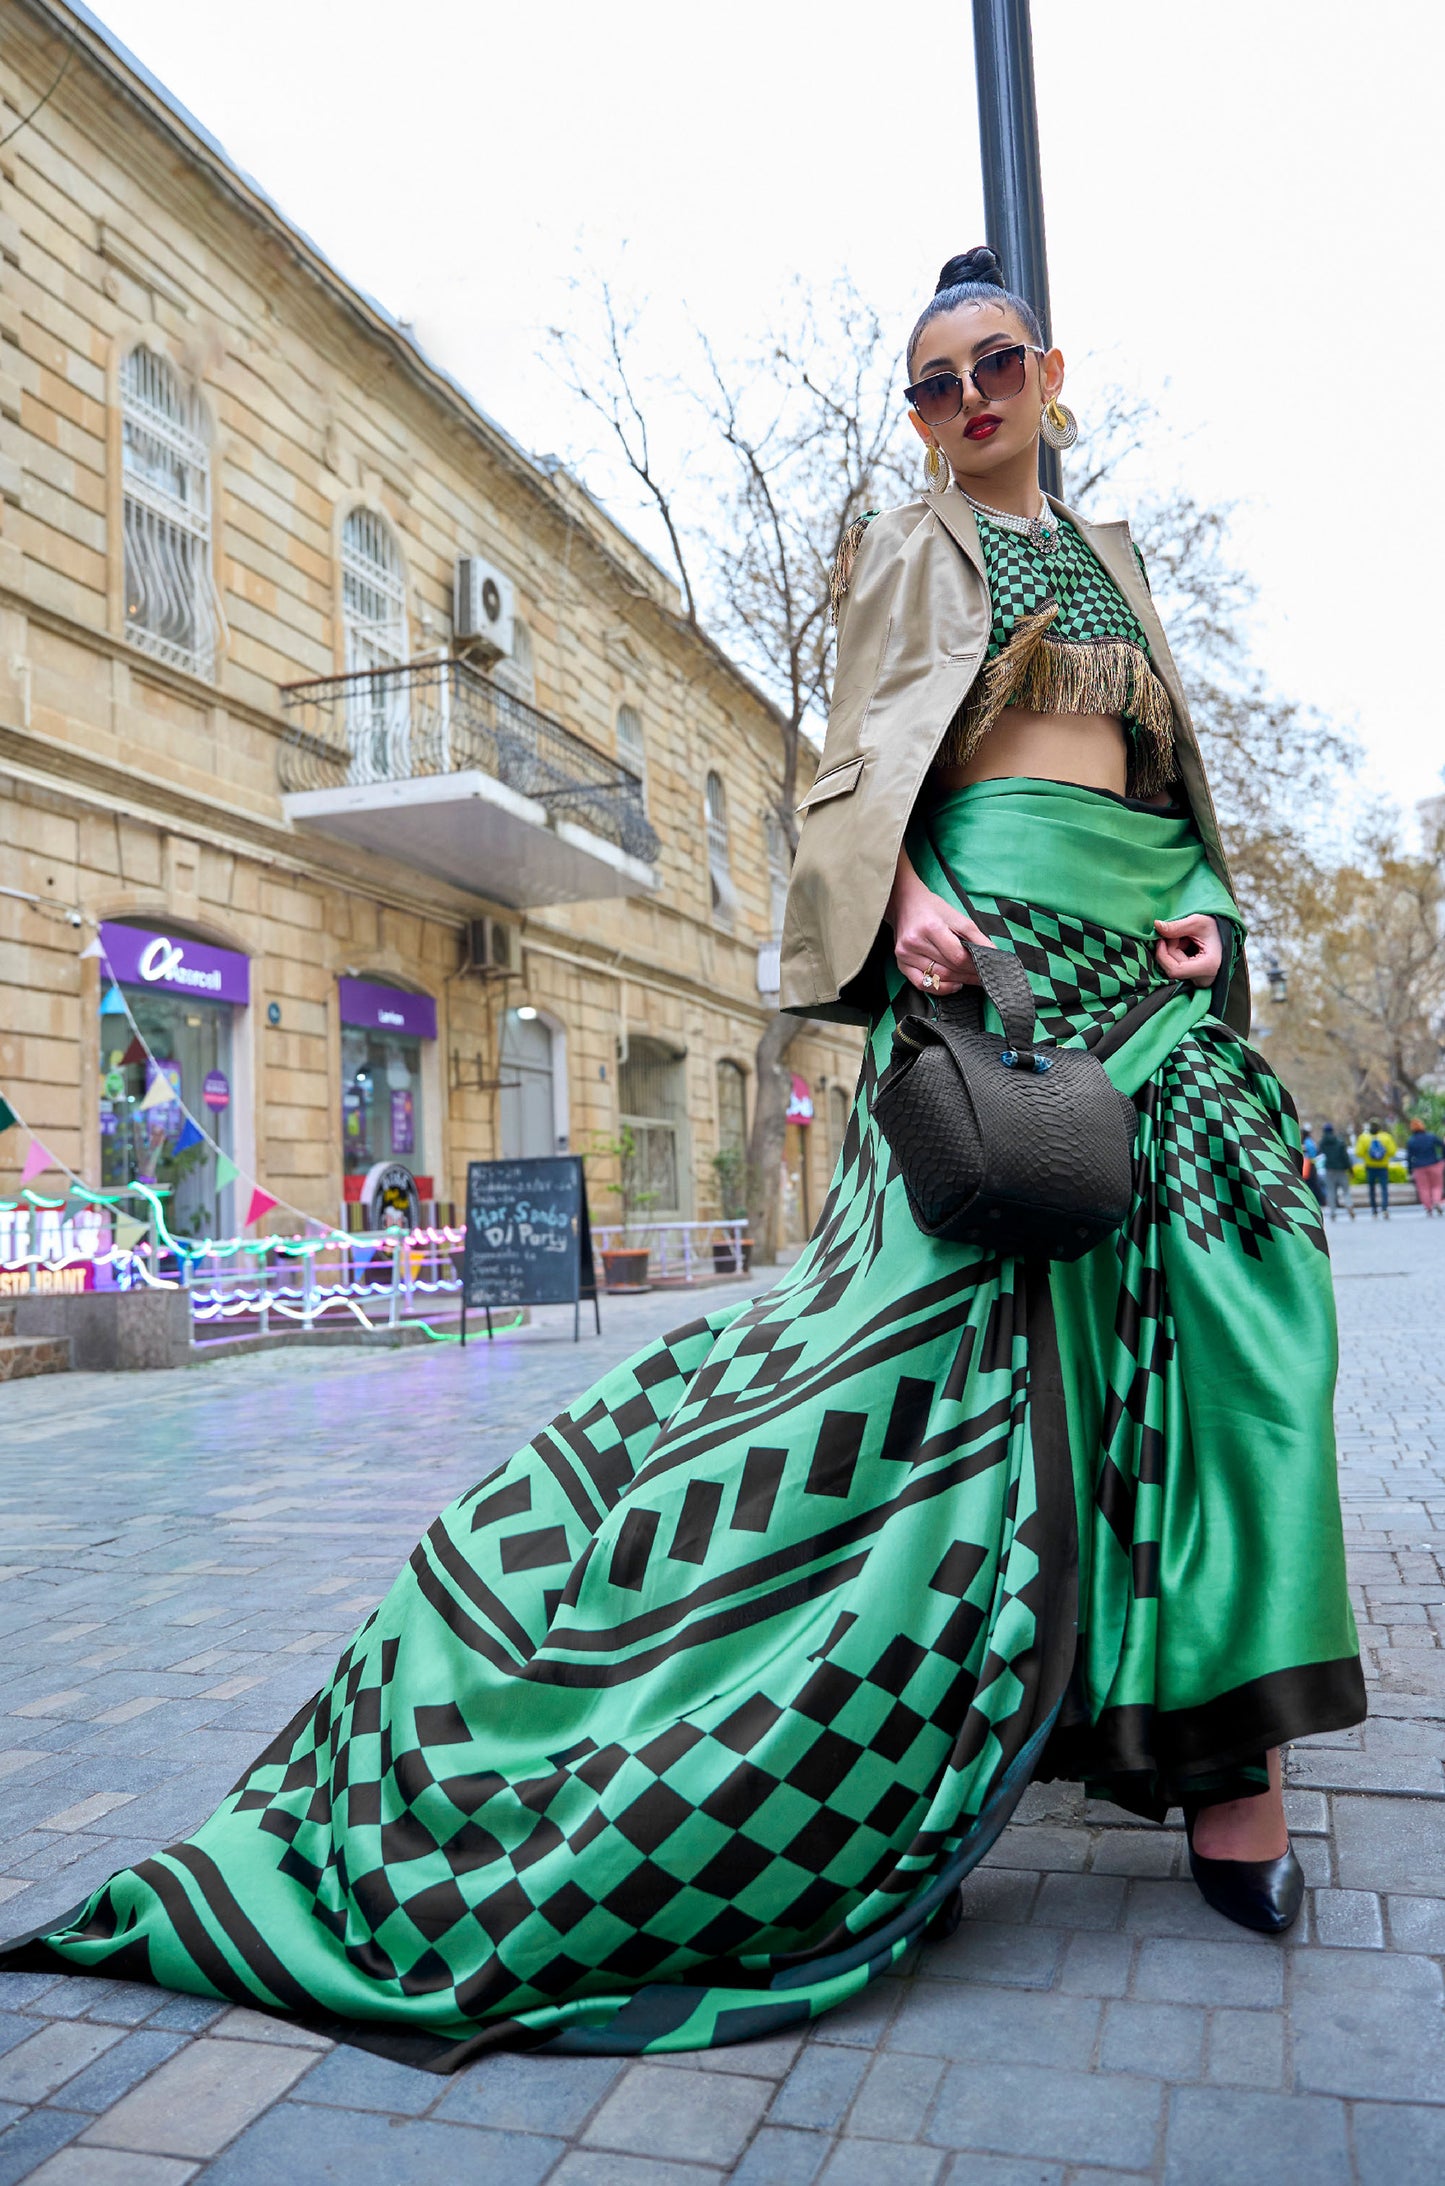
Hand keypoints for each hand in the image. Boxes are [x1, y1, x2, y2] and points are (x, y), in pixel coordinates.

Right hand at [888, 852, 994, 994]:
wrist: (903, 903)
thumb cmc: (932, 909)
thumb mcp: (958, 917)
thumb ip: (977, 937)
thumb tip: (994, 954)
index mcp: (931, 928)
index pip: (958, 956)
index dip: (975, 965)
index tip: (987, 968)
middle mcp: (915, 942)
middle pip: (949, 969)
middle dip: (969, 975)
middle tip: (983, 977)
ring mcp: (905, 955)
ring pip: (938, 978)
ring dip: (959, 981)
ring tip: (971, 980)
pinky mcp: (901, 963)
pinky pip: (921, 984)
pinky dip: (940, 988)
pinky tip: (953, 984)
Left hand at [1154, 914, 1222, 986]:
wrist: (1227, 933)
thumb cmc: (1216, 927)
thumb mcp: (1198, 922)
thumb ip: (1176, 926)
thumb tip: (1156, 926)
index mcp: (1208, 966)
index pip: (1174, 971)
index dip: (1163, 955)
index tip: (1161, 939)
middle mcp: (1205, 979)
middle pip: (1173, 969)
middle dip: (1169, 949)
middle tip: (1176, 933)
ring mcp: (1201, 981)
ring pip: (1174, 969)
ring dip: (1173, 951)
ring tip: (1185, 937)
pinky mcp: (1197, 980)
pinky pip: (1179, 970)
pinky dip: (1177, 956)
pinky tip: (1186, 945)